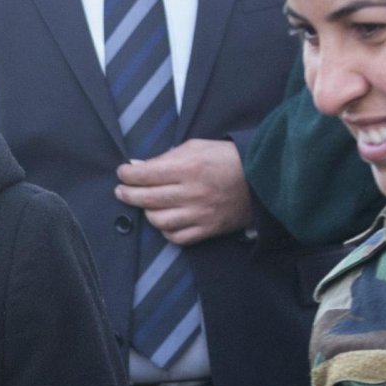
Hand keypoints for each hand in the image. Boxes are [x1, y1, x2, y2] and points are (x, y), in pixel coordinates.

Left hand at [116, 139, 251, 246]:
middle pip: (146, 199)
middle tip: (122, 191)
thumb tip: (137, 166)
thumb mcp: (196, 147)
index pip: (145, 175)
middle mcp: (192, 192)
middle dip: (127, 194)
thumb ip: (166, 157)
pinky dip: (166, 231)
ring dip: (147, 213)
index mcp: (189, 168)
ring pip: (158, 221)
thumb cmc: (226, 159)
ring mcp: (200, 214)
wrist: (262, 178)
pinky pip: (176, 237)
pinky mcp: (208, 229)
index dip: (127, 175)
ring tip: (147, 205)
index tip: (122, 173)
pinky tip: (165, 221)